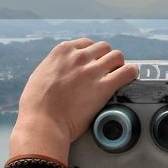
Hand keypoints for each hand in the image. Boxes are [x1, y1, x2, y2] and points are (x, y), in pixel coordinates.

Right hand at [11, 39, 137, 160]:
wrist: (42, 123)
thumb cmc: (36, 105)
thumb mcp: (40, 75)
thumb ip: (54, 67)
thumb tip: (60, 69)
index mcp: (62, 52)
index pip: (86, 44)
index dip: (92, 54)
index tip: (94, 62)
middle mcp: (78, 57)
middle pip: (103, 48)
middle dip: (106, 58)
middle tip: (107, 70)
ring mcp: (92, 71)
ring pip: (117, 56)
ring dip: (119, 65)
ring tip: (119, 74)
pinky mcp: (104, 87)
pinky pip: (127, 72)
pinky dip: (132, 73)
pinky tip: (131, 76)